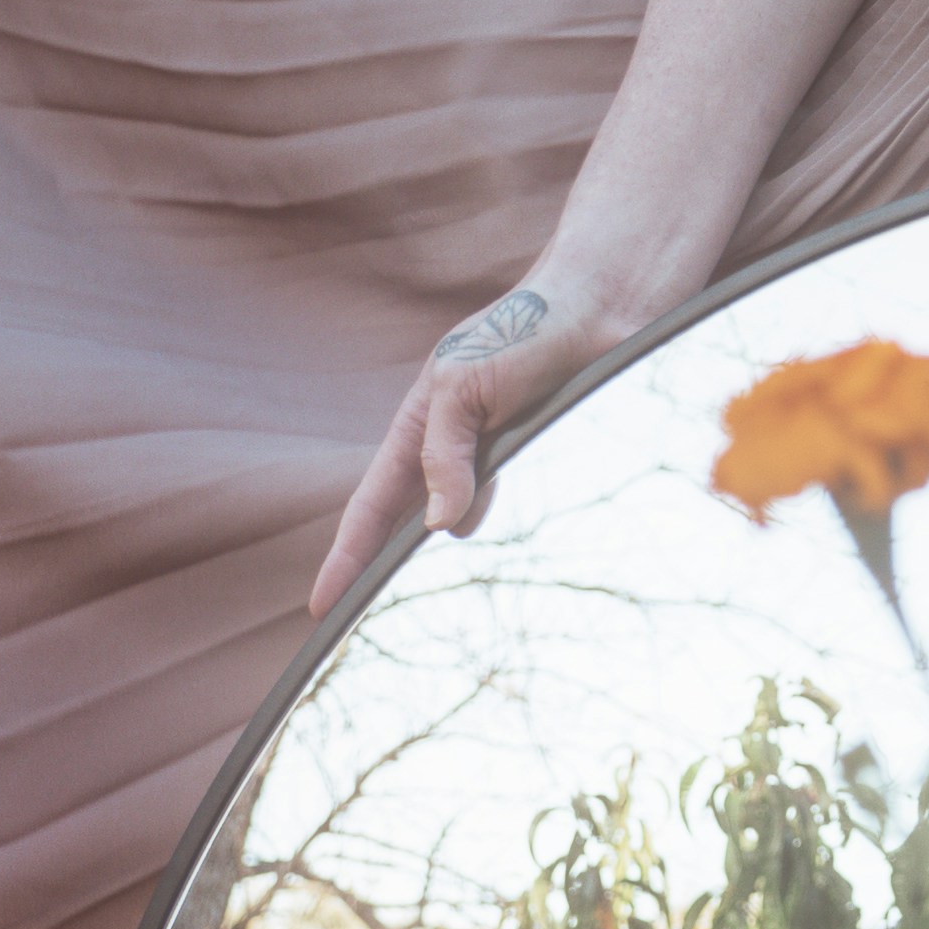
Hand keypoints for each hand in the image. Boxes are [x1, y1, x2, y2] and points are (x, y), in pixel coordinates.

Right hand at [309, 276, 611, 618]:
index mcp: (419, 423)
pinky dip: (497, 513)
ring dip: (454, 532)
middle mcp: (450, 443)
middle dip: (382, 565)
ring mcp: (492, 452)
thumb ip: (445, 454)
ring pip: (460, 514)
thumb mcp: (464, 385)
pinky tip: (505, 512)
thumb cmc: (529, 328)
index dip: (346, 556)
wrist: (608, 304)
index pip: (372, 506)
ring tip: (436, 557)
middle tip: (363, 623)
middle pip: (404, 518)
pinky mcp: (536, 457)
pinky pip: (503, 500)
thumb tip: (439, 527)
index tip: (321, 607)